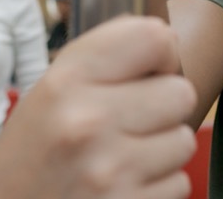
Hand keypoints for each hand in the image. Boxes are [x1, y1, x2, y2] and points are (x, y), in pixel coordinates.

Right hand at [0, 15, 197, 198]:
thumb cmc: (38, 143)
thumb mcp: (53, 85)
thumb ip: (106, 55)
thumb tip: (168, 41)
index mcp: (67, 81)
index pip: (153, 38)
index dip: (162, 52)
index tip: (151, 69)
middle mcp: (88, 123)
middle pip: (181, 92)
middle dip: (164, 106)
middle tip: (134, 119)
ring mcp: (109, 171)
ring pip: (184, 140)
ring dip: (163, 148)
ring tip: (126, 154)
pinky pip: (180, 183)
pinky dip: (159, 184)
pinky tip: (126, 183)